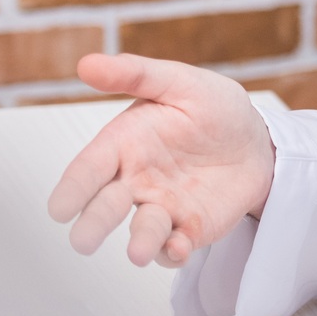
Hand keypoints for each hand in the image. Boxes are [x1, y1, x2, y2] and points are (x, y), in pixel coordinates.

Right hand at [47, 53, 275, 268]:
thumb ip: (137, 74)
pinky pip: (174, 247)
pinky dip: (172, 252)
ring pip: (141, 231)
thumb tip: (87, 64)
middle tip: (83, 241)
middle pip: (106, 206)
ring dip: (138, 243)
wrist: (257, 140)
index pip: (89, 169)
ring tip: (138, 251)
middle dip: (93, 223)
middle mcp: (135, 181)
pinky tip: (179, 247)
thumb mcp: (181, 82)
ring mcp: (161, 208)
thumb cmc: (213, 108)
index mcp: (124, 144)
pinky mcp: (188, 229)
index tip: (59, 209)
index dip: (72, 188)